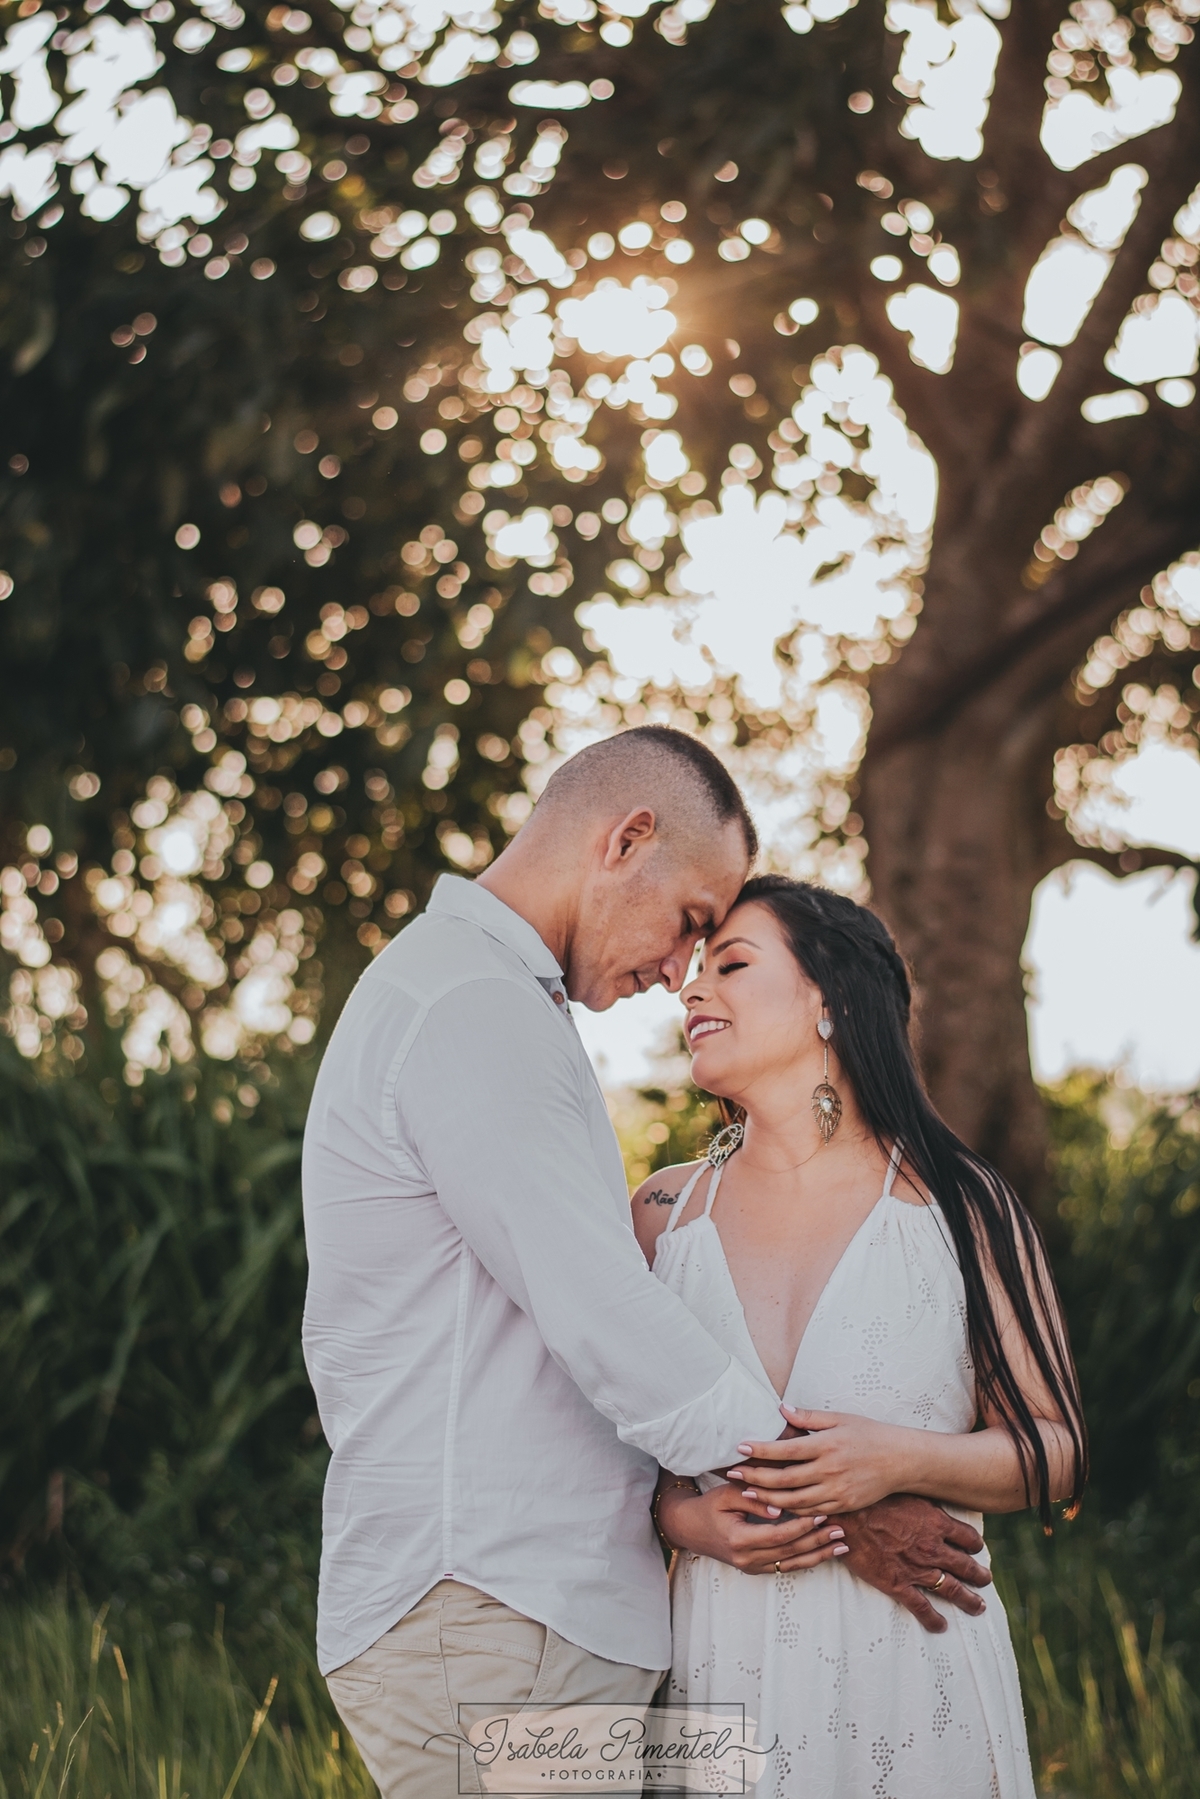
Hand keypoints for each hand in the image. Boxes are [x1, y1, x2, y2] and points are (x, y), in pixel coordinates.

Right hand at [656, 1481, 849, 1575]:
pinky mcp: (756, 1569)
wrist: (689, 1528)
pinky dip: (806, 1561)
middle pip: (790, 1552)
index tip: (821, 1514)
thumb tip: (780, 1508)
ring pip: (792, 1565)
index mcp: (740, 1539)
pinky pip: (785, 1567)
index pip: (779, 1535)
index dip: (802, 1526)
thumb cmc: (709, 1506)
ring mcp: (751, 1567)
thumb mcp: (727, 1495)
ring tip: (841, 1545)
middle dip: (817, 1541)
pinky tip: (824, 1553)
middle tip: (840, 1529)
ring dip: (818, 1555)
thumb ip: (753, 1500)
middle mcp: (747, 1559)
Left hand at [728, 1408, 914, 1512]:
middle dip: (755, 1477)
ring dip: (767, 1498)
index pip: (786, 1451)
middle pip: (784, 1479)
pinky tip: (775, 1508)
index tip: (740, 1447)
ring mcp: (836, 1492)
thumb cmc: (869, 1434)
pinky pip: (811, 1513)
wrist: (900, 1460)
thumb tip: (781, 1409)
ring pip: (794, 1502)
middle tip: (733, 1474)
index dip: (761, 1450)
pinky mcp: (842, 1506)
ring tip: (747, 1493)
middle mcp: (829, 1470)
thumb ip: (809, 1418)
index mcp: (826, 1445)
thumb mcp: (840, 1419)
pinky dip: (791, 1512)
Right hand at [829, 1494, 991, 1633]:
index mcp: (936, 1523)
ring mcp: (917, 1569)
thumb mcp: (907, 1492)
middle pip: (965, 1566)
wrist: (848, 1517)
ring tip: (978, 1607)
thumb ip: (925, 1502)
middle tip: (986, 1580)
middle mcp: (933, 1548)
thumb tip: (934, 1501)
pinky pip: (921, 1607)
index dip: (974, 1544)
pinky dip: (933, 1619)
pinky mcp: (899, 1584)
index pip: (968, 1538)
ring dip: (968, 1600)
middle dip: (979, 1575)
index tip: (976, 1549)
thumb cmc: (874, 1499)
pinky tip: (941, 1626)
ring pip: (951, 1589)